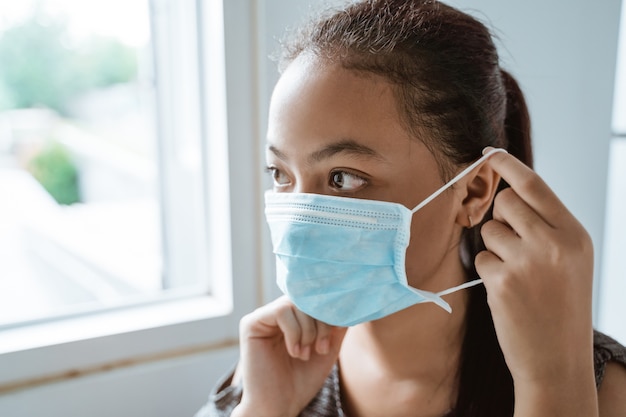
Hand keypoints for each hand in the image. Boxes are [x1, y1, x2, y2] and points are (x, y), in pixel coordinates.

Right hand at [231, 296, 346, 416]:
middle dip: (320, 323)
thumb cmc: (302, 380)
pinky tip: (293, 351)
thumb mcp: (328, 347)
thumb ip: (335, 324)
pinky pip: (281, 311)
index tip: (330, 340)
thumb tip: (346, 302)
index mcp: (293, 317)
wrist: (280, 405)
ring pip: (295, 303)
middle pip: (306, 299)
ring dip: (307, 330)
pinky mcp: (251, 323)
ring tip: (304, 354)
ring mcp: (263, 317)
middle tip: (320, 349)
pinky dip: (294, 332)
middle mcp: (277, 314)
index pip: (314, 299)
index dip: (328, 314)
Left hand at [475, 149, 596, 414]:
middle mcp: (553, 243)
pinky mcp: (501, 281)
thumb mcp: (571, 260)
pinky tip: (508, 293)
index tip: (489, 153)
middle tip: (513, 243)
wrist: (558, 359)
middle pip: (505, 202)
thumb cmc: (562, 307)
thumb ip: (547, 226)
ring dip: (494, 248)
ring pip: (489, 230)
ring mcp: (526, 262)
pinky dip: (488, 272)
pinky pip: (480, 258)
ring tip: (517, 276)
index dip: (508, 165)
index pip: (535, 185)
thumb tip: (510, 194)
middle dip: (500, 216)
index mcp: (574, 234)